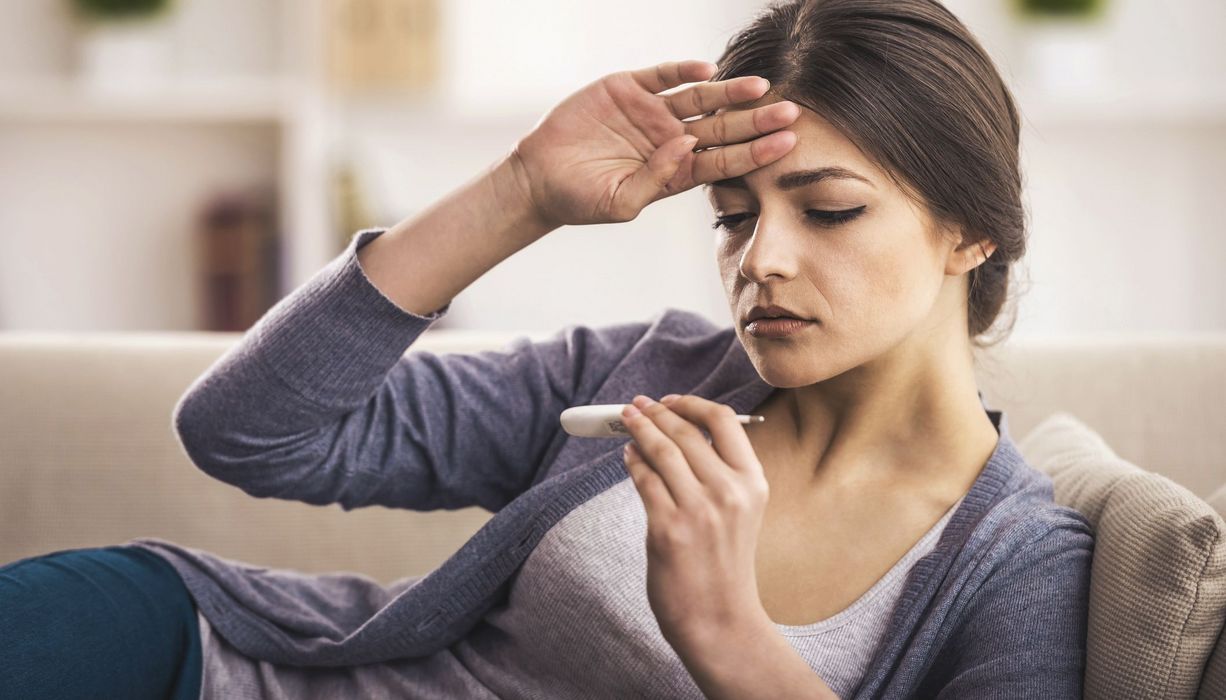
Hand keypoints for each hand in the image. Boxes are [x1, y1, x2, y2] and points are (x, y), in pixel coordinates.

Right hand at [510, 59, 799, 228]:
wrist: (539, 178)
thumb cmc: (581, 200)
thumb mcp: (621, 203)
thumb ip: (657, 179)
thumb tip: (686, 145)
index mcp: (675, 171)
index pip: (724, 160)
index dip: (755, 152)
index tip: (786, 145)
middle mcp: (669, 138)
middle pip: (722, 127)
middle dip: (755, 120)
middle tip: (790, 113)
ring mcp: (650, 112)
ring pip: (700, 98)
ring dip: (730, 93)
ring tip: (760, 87)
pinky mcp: (627, 88)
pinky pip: (662, 75)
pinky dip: (683, 71)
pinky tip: (708, 70)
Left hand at [619, 393, 770, 647]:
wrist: (720, 619)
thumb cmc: (725, 565)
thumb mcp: (741, 512)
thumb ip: (720, 474)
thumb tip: (678, 432)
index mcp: (753, 482)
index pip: (724, 421)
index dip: (691, 404)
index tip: (670, 400)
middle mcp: (729, 492)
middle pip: (685, 432)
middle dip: (655, 413)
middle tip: (637, 405)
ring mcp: (698, 510)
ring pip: (661, 451)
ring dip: (639, 430)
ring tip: (627, 421)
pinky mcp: (668, 528)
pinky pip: (644, 480)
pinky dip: (632, 462)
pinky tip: (628, 456)